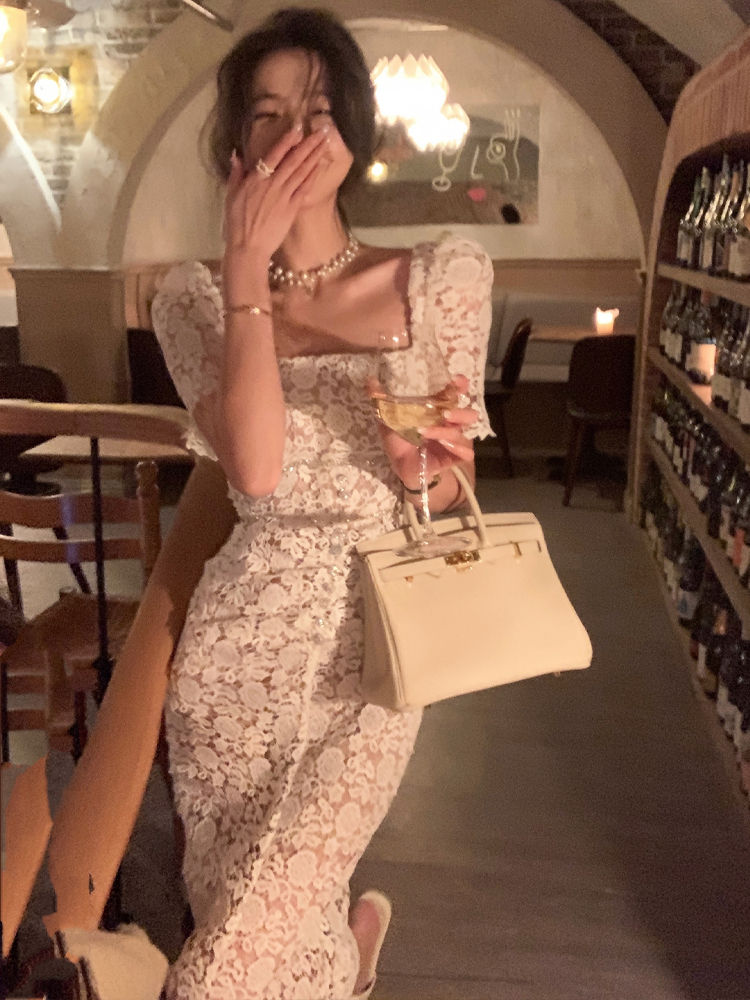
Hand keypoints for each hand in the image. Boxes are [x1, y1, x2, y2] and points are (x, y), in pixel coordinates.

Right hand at [221, 126, 330, 303]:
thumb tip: (236, 154)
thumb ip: (236, 173)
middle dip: (309, 144)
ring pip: (302, 171)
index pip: (275, 154)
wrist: (248, 247)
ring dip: (314, 156)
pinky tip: (321, 166)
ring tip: (325, 143)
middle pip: (294, 160)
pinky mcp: (292, 209)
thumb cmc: (236, 223)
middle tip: (322, 130)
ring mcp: (284, 196)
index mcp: (256, 179)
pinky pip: (305, 189)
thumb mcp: (231, 195)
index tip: (298, 127)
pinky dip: (313, 176)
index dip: (288, 140)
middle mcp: (273, 184)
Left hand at [368, 374, 476, 487]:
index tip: (457, 380)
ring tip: (426, 431)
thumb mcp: (388, 418)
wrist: (401, 467)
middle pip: (469, 413)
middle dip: (460, 411)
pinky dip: (454, 447)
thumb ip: (381, 399)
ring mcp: (455, 440)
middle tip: (445, 412)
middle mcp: (451, 423)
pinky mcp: (456, 457)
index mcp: (439, 410)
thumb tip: (370, 380)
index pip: (456, 394)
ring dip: (446, 431)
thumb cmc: (399, 440)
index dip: (460, 386)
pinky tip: (441, 446)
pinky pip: (465, 452)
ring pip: (463, 432)